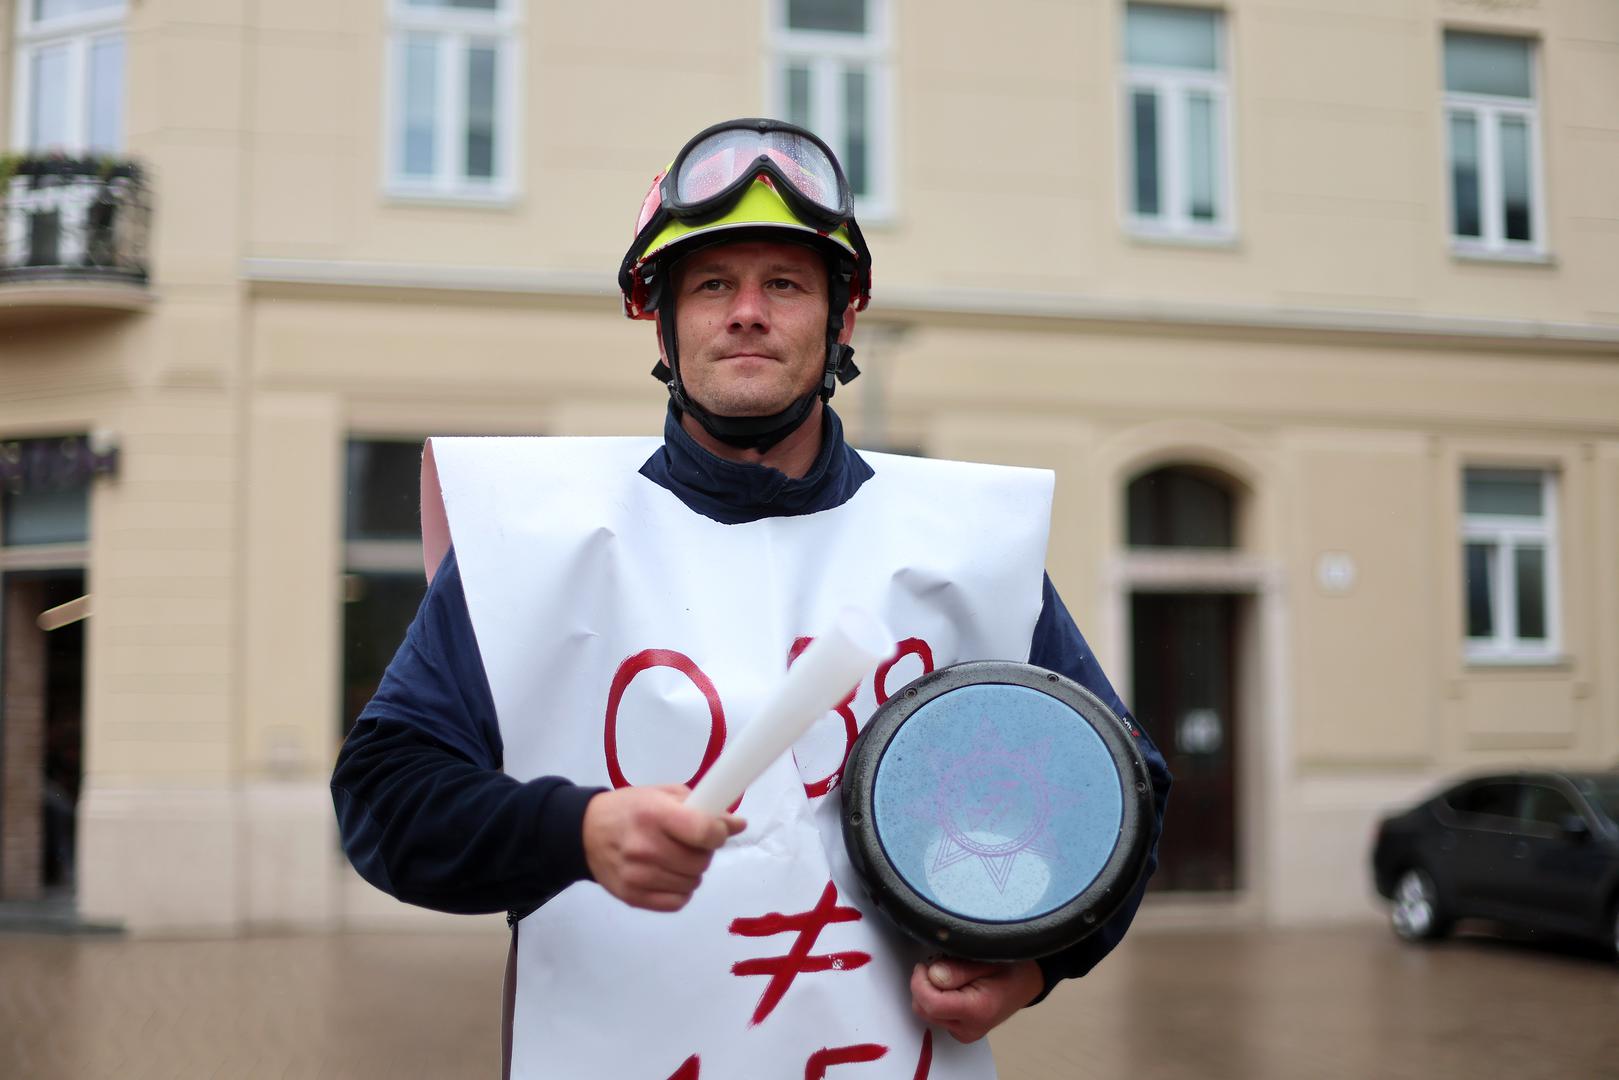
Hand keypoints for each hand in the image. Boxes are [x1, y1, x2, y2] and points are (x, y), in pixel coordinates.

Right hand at [582, 785, 745, 911]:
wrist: (585, 832)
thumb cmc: (630, 809)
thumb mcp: (663, 795)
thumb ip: (702, 807)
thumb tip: (737, 825)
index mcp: (654, 815)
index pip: (704, 832)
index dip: (718, 833)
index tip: (715, 831)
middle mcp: (645, 847)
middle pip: (700, 862)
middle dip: (704, 853)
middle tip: (691, 844)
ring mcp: (637, 876)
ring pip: (692, 884)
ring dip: (692, 872)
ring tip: (677, 858)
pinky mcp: (632, 897)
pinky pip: (677, 903)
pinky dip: (681, 891)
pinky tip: (670, 876)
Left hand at [909, 957, 1044, 1042]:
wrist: (1026, 982)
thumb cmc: (1011, 966)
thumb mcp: (987, 958)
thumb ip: (958, 969)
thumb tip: (932, 975)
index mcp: (977, 1010)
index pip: (931, 1004)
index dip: (920, 983)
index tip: (924, 964)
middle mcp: (969, 1028)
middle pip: (924, 1010)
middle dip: (924, 985)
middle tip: (939, 965)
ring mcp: (964, 1033)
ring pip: (926, 1013)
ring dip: (929, 991)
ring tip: (949, 974)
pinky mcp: (960, 1031)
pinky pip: (935, 1015)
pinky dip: (936, 998)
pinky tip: (952, 985)